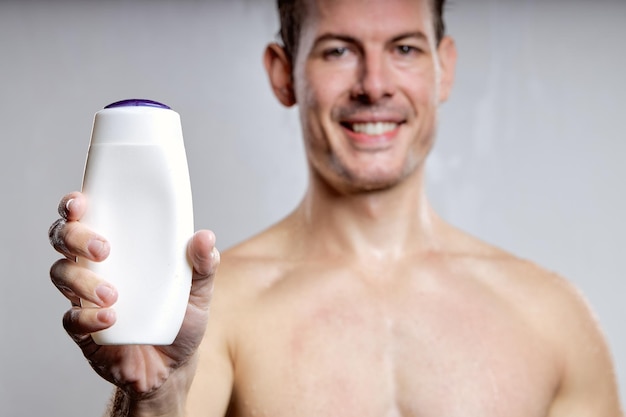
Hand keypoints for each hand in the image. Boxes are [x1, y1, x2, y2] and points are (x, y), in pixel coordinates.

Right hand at [49, 192, 218, 406]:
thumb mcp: (199, 290)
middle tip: (104, 249)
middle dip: (75, 237)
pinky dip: (89, 317)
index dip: (75, 205)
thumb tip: (205, 237)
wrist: (173, 366)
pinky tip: (111, 318)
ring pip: (62, 275)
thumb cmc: (181, 319)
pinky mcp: (84, 330)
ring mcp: (85, 298)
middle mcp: (96, 267)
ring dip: (83, 281)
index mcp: (121, 249)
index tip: (80, 202)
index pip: (88, 217)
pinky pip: (72, 319)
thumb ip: (204, 264)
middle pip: (63, 239)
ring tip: (113, 295)